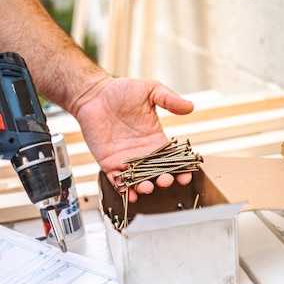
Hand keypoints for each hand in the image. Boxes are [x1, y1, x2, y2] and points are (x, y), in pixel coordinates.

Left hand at [72, 77, 193, 201]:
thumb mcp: (150, 90)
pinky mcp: (109, 163)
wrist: (93, 94)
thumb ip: (169, 99)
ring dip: (145, 187)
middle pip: (158, 173)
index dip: (181, 167)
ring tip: (147, 187)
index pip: (173, 158)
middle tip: (166, 180)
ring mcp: (126, 159)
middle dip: (164, 180)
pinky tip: (130, 194)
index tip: (186, 173)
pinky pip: (118, 181)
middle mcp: (143, 152)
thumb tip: (190, 107)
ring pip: (139, 180)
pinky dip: (124, 190)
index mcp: (156, 138)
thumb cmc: (121, 90)